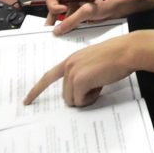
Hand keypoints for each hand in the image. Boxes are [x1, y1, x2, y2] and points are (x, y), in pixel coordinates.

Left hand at [24, 34, 140, 106]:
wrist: (126, 51)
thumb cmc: (116, 56)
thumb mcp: (93, 62)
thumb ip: (82, 73)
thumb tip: (79, 91)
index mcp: (71, 60)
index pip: (48, 77)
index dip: (37, 90)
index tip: (27, 100)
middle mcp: (68, 65)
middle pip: (66, 95)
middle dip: (81, 95)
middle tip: (97, 83)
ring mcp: (72, 73)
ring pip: (72, 100)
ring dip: (87, 97)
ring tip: (100, 82)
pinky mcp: (79, 81)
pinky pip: (81, 101)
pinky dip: (91, 98)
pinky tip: (101, 85)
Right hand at [43, 0, 140, 34]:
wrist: (126, 2)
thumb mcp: (88, 11)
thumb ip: (71, 21)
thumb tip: (57, 31)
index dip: (54, 6)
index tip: (63, 12)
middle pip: (56, 7)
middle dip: (54, 19)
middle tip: (51, 32)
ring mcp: (79, 4)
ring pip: (65, 15)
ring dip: (64, 24)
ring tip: (62, 35)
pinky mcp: (85, 12)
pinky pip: (74, 19)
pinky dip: (72, 26)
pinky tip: (73, 33)